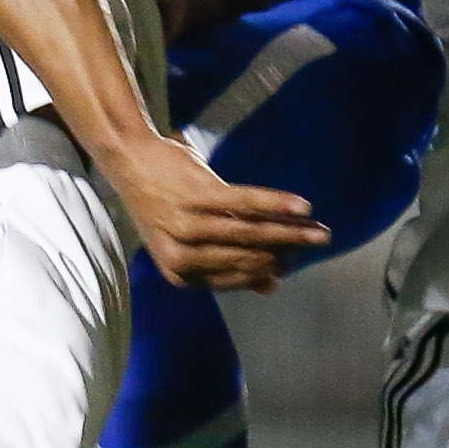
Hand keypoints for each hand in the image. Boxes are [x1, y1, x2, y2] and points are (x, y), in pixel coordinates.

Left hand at [105, 131, 329, 291]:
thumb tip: (271, 288)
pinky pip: (246, 202)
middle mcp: (180, 254)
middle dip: (288, 250)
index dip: (269, 269)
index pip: (236, 277)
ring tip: (318, 231)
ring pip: (250, 232)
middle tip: (320, 244)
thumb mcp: (189, 241)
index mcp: (179, 273)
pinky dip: (277, 204)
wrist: (128, 159)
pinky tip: (302, 207)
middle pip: (247, 254)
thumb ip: (229, 264)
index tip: (296, 261)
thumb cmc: (164, 202)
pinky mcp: (196, 194)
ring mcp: (186, 224)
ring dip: (290, 232)